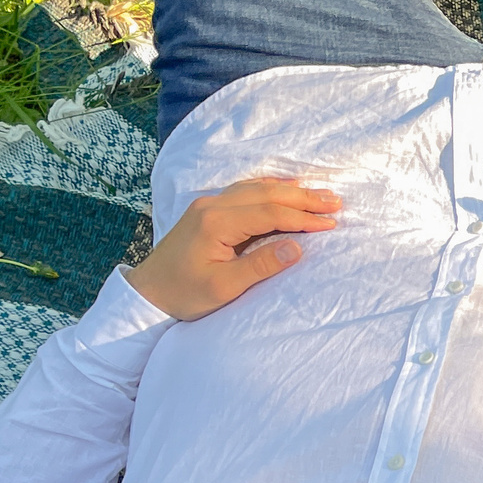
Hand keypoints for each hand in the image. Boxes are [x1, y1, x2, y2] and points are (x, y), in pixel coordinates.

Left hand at [127, 177, 339, 319]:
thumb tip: (297, 248)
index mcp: (216, 222)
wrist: (147, 293)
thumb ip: (261, 266)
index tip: (331, 224)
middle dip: (303, 197)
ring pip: (256, 188)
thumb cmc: (184, 295)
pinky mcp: (207, 210)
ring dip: (289, 190)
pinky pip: (244, 191)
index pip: (270, 213)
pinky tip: (284, 189)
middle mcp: (212, 206)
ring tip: (318, 194)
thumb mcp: (223, 287)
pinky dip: (269, 189)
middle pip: (266, 193)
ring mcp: (208, 205)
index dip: (303, 218)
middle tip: (335, 201)